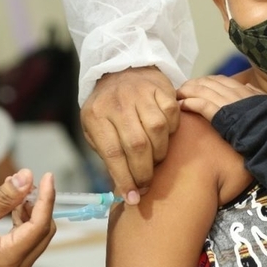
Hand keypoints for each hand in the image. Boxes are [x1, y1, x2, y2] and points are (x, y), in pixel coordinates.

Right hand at [0, 169, 55, 266]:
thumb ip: (5, 197)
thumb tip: (28, 177)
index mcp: (7, 260)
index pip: (41, 225)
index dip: (47, 198)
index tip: (48, 176)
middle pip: (43, 233)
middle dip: (39, 206)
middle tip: (28, 184)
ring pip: (36, 238)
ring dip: (31, 214)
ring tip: (17, 193)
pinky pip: (25, 244)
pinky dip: (23, 225)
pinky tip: (13, 209)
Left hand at [81, 66, 178, 204]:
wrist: (121, 67)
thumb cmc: (107, 106)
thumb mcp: (95, 127)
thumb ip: (106, 153)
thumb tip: (122, 186)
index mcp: (96, 115)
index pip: (112, 153)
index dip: (124, 179)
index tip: (133, 198)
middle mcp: (118, 103)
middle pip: (137, 145)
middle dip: (144, 172)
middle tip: (146, 185)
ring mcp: (141, 94)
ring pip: (157, 131)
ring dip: (159, 153)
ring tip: (155, 160)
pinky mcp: (161, 89)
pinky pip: (172, 116)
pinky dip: (171, 131)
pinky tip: (164, 137)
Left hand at [177, 75, 264, 121]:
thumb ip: (257, 94)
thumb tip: (248, 86)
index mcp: (244, 90)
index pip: (220, 80)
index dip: (206, 81)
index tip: (198, 83)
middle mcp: (233, 92)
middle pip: (207, 83)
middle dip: (192, 84)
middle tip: (182, 88)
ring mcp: (226, 102)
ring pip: (201, 91)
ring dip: (187, 92)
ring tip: (177, 95)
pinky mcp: (220, 115)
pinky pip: (201, 104)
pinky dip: (189, 103)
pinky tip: (181, 105)